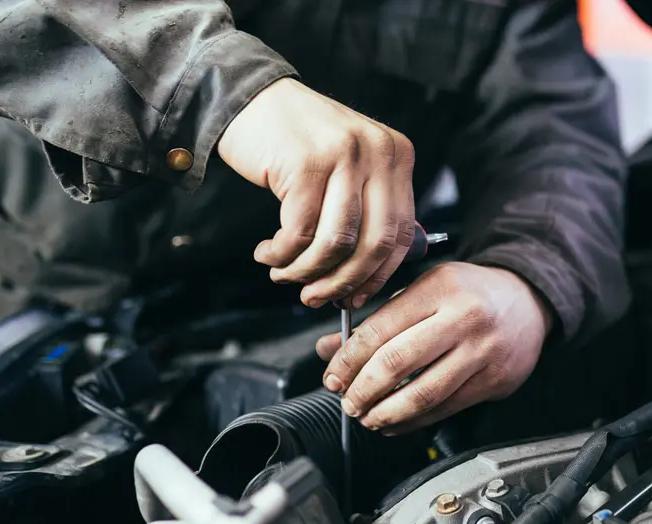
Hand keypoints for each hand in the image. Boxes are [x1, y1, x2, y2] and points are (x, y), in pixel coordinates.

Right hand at [217, 77, 416, 307]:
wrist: (249, 98)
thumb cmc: (296, 144)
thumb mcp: (346, 169)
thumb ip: (364, 211)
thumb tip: (363, 281)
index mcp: (397, 156)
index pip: (402, 233)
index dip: (378, 275)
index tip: (355, 296)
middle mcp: (379, 152)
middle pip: (374, 243)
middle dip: (342, 281)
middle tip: (314, 297)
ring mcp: (344, 155)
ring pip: (336, 243)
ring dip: (306, 271)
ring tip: (283, 274)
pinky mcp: (307, 163)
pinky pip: (299, 232)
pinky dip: (281, 254)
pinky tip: (268, 254)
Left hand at [316, 262, 552, 433]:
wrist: (529, 301)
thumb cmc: (470, 294)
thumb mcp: (424, 290)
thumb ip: (379, 319)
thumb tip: (331, 349)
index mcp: (439, 288)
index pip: (381, 329)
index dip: (349, 360)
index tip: (333, 376)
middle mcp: (463, 318)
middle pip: (398, 362)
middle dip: (363, 389)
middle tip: (347, 401)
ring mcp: (482, 351)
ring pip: (423, 393)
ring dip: (386, 412)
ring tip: (367, 417)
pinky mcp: (495, 380)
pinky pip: (446, 409)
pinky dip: (414, 422)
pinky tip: (395, 423)